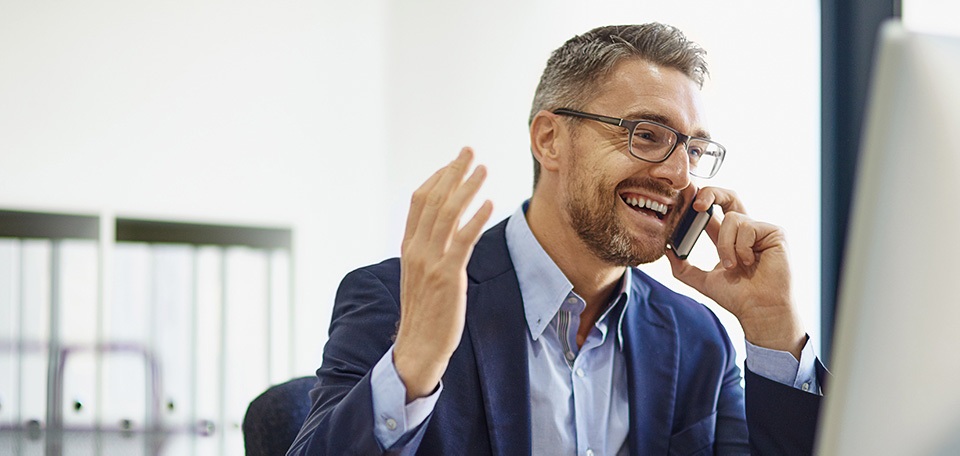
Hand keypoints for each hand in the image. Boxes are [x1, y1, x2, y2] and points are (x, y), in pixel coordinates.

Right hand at [393, 147, 492, 401]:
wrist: (418, 347)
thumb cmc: (425, 314)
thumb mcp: (420, 276)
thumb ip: (428, 251)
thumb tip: (443, 231)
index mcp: (408, 247)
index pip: (418, 201)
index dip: (437, 178)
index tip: (453, 162)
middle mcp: (416, 250)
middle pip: (434, 200)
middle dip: (453, 172)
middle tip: (469, 151)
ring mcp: (430, 262)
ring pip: (447, 214)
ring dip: (466, 188)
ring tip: (483, 169)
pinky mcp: (448, 276)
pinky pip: (462, 241)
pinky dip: (475, 219)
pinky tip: (489, 203)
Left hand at [667, 187, 805, 358]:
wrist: (759, 309)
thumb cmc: (738, 297)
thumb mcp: (703, 280)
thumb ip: (683, 266)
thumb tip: (666, 249)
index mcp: (729, 237)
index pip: (712, 211)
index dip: (698, 200)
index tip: (683, 195)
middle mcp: (745, 229)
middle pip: (728, 197)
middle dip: (711, 193)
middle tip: (696, 204)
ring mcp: (761, 229)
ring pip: (731, 219)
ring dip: (725, 246)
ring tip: (733, 266)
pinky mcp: (774, 232)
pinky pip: (747, 227)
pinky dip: (741, 248)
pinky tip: (750, 262)